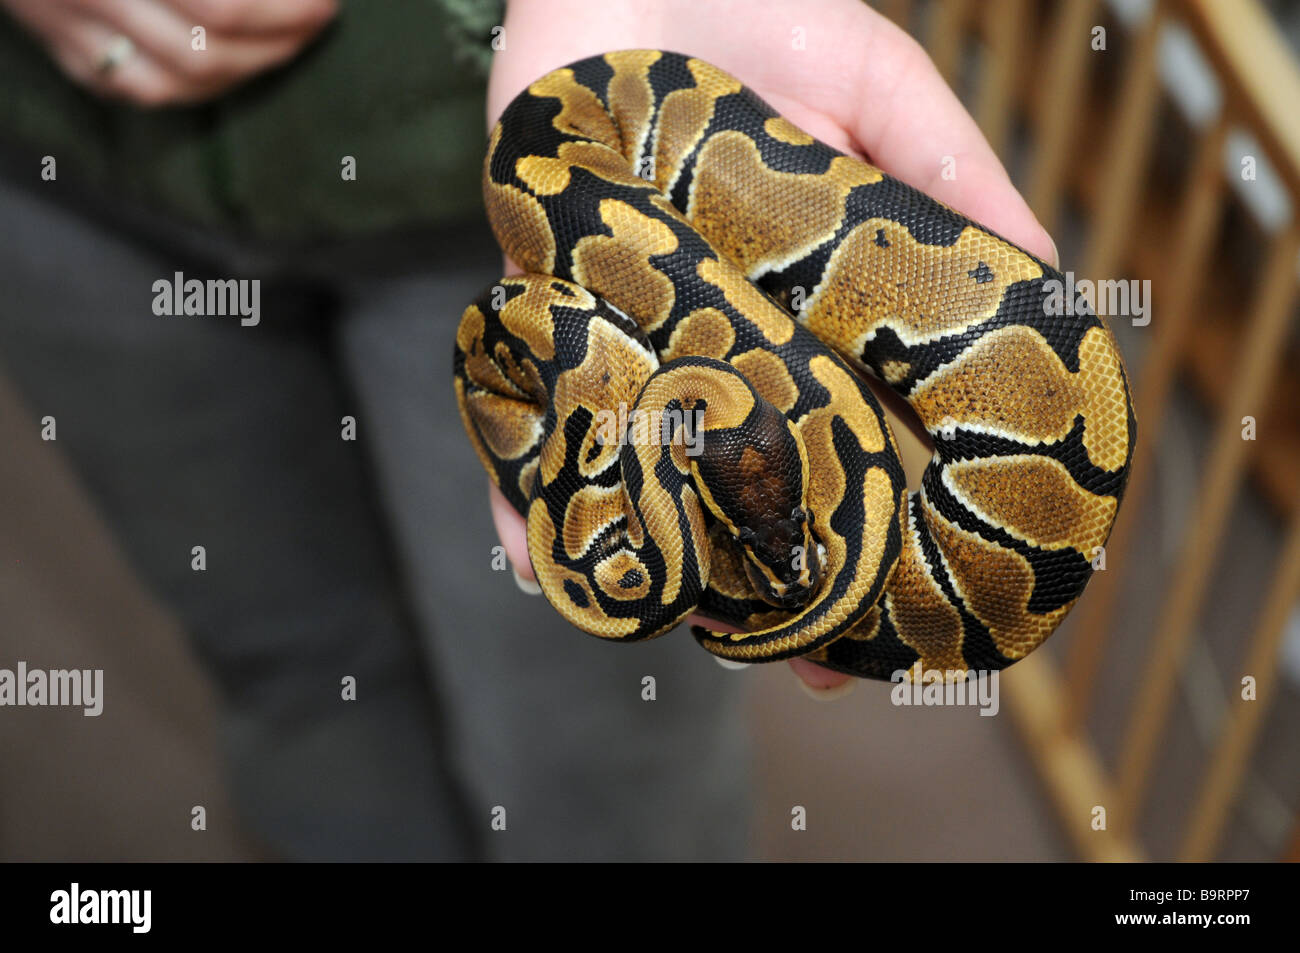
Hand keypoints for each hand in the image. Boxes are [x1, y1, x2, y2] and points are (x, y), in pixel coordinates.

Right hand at [1, 0, 335, 105]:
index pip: (224, 5)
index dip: (286, 6)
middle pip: (208, 46)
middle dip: (282, 36)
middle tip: (320, 15)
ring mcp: (72, 29)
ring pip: (183, 79)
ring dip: (253, 65)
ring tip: (292, 40)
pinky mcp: (67, 54)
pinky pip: (146, 91)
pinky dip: (202, 84)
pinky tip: (239, 64)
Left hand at [485, 0, 1056, 694]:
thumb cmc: (757, 14)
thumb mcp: (876, 87)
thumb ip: (948, 174)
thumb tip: (1040, 273)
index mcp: (805, 306)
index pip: (850, 426)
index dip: (881, 509)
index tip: (909, 588)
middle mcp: (720, 336)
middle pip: (747, 476)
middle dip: (773, 570)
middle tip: (801, 656)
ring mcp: (633, 332)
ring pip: (642, 470)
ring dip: (656, 555)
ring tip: (677, 623)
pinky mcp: (546, 306)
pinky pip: (526, 411)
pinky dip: (519, 485)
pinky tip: (528, 553)